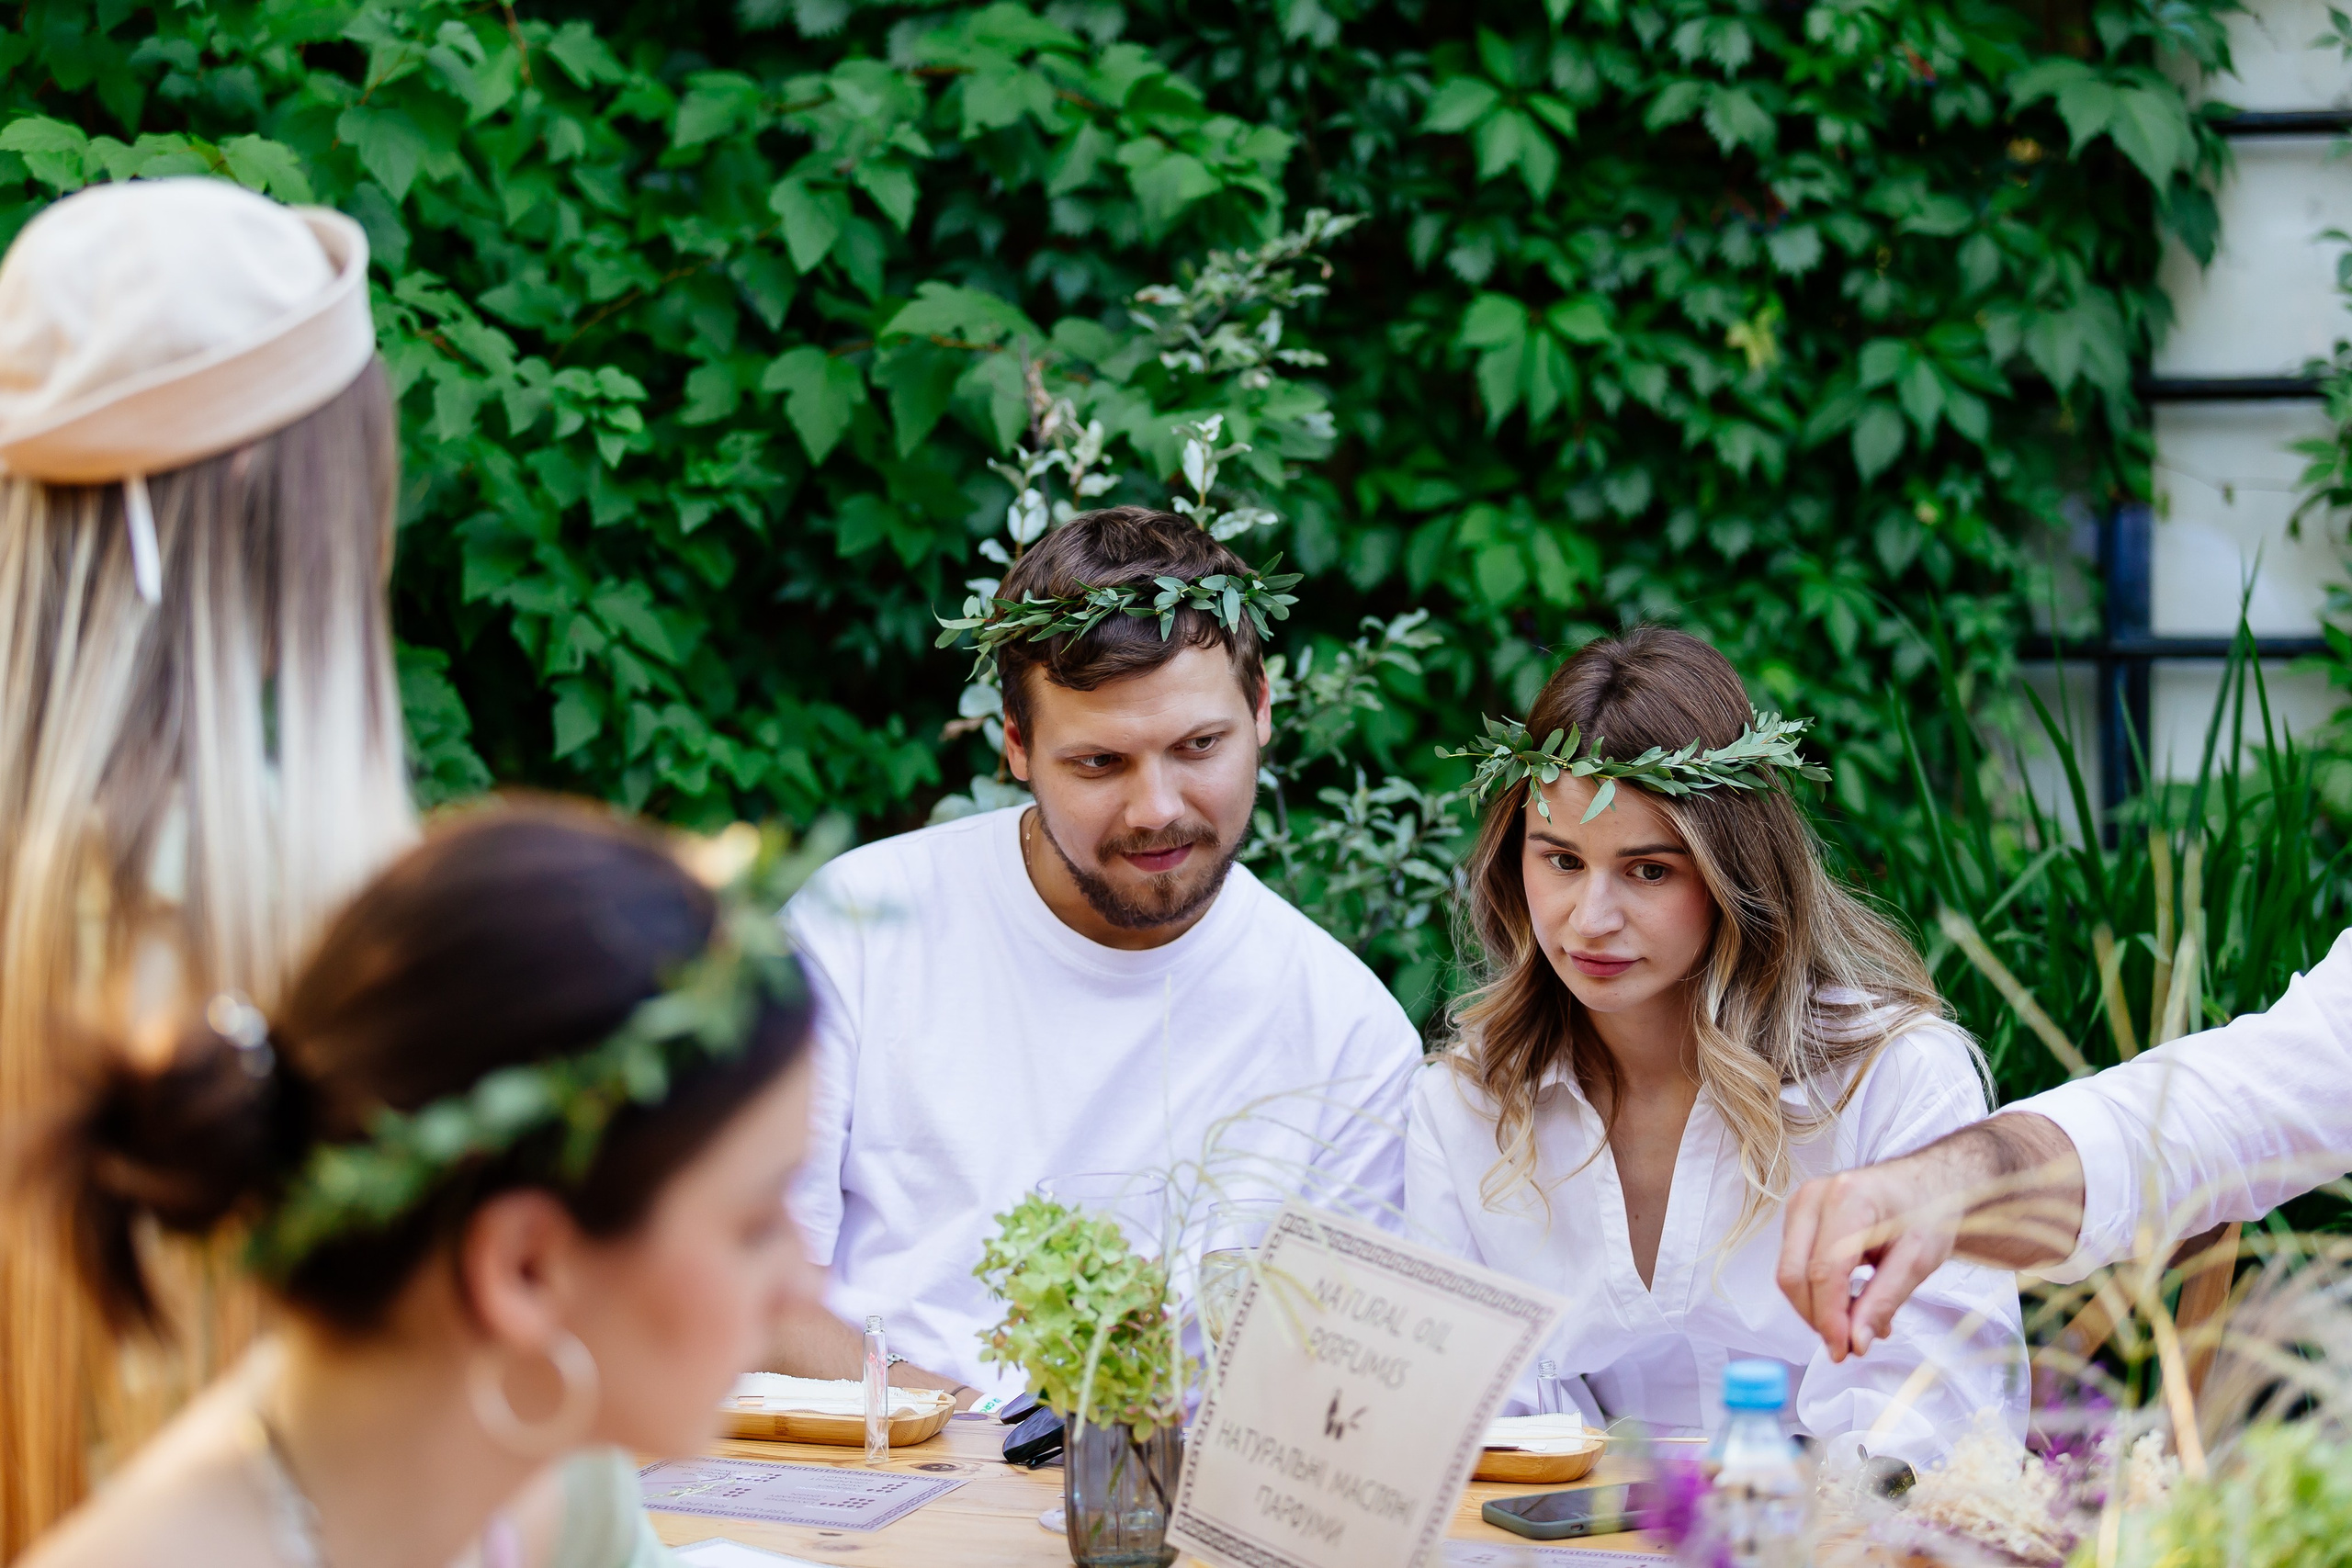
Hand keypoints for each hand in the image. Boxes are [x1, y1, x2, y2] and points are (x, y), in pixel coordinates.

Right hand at [1777, 1151, 1963, 1361]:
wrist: (1923, 1183)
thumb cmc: (1926, 1214)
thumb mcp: (1919, 1260)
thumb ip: (1884, 1301)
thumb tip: (1855, 1343)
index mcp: (1848, 1199)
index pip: (1824, 1270)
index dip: (1830, 1317)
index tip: (1844, 1351)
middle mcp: (1812, 1197)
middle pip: (1793, 1274)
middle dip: (1817, 1318)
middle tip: (1849, 1346)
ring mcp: (1799, 1205)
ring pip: (1789, 1273)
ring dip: (1816, 1308)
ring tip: (1858, 1322)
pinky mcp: (1796, 1217)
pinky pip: (1794, 1266)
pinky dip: (1815, 1294)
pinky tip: (1848, 1302)